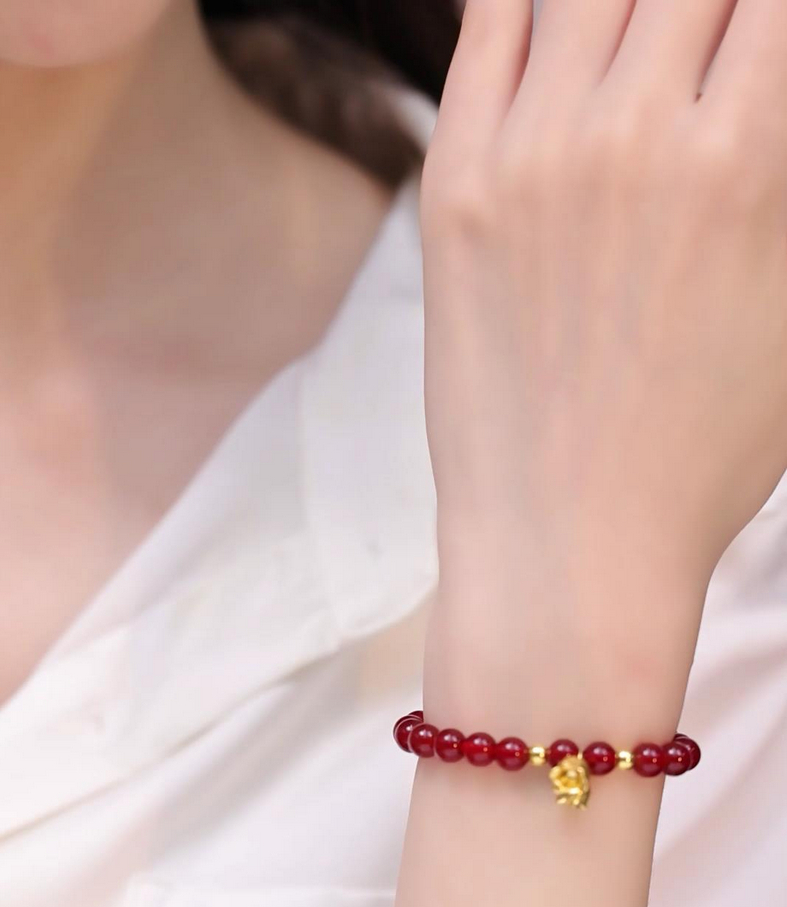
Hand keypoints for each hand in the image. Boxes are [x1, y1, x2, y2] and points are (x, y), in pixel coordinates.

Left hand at [421, 0, 786, 611]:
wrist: (571, 548)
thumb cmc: (702, 455)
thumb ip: (777, 177)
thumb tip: (754, 100)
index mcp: (744, 163)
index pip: (768, 4)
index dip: (763, 22)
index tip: (748, 46)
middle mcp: (634, 137)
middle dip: (709, 9)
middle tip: (700, 51)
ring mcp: (532, 158)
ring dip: (629, 3)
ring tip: (640, 38)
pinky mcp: (456, 190)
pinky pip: (488, 31)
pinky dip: (527, 3)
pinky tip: (555, 18)